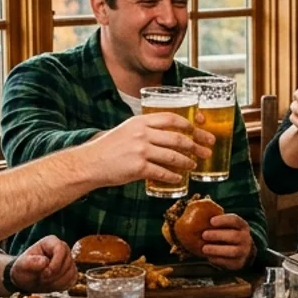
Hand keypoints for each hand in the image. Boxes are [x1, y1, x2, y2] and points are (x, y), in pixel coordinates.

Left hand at [10, 235, 76, 291]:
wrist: (26, 279)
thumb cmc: (24, 268)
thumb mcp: (22, 265)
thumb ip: (30, 262)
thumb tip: (44, 262)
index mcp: (51, 242)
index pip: (61, 249)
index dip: (55, 264)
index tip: (44, 274)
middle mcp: (63, 249)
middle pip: (67, 262)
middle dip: (54, 276)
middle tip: (41, 280)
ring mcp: (68, 261)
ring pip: (71, 273)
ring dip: (57, 282)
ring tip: (45, 282)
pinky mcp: (71, 272)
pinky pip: (72, 280)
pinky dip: (62, 286)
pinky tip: (51, 285)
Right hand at [86, 113, 200, 188]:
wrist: (90, 163)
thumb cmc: (108, 148)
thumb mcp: (127, 130)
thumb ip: (146, 130)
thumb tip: (168, 134)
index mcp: (141, 121)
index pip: (172, 119)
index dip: (190, 125)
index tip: (201, 130)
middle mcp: (142, 133)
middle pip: (178, 138)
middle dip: (196, 145)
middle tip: (207, 150)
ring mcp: (141, 150)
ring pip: (173, 156)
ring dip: (187, 162)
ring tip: (194, 165)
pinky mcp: (138, 168)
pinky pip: (162, 172)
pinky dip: (173, 176)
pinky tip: (179, 179)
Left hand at [199, 212, 254, 270]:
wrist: (243, 252)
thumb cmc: (228, 234)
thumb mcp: (227, 226)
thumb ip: (215, 220)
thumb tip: (195, 206)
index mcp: (242, 226)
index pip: (235, 220)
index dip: (224, 220)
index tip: (211, 220)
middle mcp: (245, 238)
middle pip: (234, 236)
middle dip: (218, 235)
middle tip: (204, 234)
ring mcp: (244, 251)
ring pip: (232, 251)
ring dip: (217, 249)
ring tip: (204, 248)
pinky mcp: (239, 263)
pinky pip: (228, 262)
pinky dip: (218, 260)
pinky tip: (209, 257)